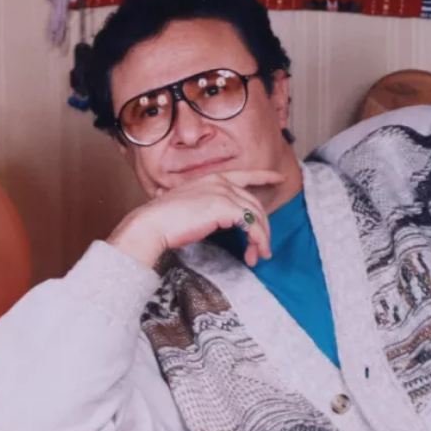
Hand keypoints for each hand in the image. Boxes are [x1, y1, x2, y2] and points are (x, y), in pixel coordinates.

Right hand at [108, 170, 284, 267]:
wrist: (152, 224)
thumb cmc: (163, 220)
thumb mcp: (188, 207)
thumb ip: (203, 207)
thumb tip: (209, 218)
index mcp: (211, 179)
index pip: (245, 175)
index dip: (264, 176)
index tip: (278, 178)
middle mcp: (220, 182)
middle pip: (254, 204)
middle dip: (262, 228)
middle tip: (261, 249)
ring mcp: (223, 193)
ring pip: (256, 215)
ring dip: (261, 238)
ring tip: (259, 256)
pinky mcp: (225, 207)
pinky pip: (251, 225)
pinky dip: (257, 240)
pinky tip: (254, 253)